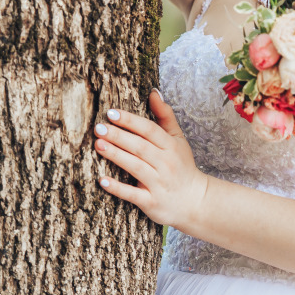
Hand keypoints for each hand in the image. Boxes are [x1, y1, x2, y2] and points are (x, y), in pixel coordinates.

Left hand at [94, 89, 207, 230]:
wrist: (196, 201)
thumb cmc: (182, 166)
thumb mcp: (178, 139)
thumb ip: (165, 116)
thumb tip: (153, 92)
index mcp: (171, 147)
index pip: (150, 130)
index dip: (131, 121)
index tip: (111, 113)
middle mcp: (166, 164)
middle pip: (140, 147)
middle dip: (119, 136)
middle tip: (99, 127)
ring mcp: (159, 183)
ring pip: (136, 167)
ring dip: (117, 156)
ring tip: (98, 145)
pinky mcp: (152, 202)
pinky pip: (133, 194)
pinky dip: (118, 188)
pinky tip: (102, 180)